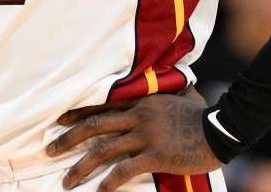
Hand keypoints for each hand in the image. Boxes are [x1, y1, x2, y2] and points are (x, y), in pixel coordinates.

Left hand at [47, 90, 220, 191]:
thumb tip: (164, 88)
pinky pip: (125, 170)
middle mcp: (137, 116)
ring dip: (81, 167)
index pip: (100, 105)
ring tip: (67, 181)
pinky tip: (99, 191)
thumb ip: (163, 94)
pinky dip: (109, 182)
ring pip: (103, 150)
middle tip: (50, 150)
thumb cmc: (201, 114)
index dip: (77, 113)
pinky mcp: (156, 155)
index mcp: (140, 101)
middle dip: (68, 139)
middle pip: (94, 126)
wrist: (220, 128)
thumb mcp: (178, 96)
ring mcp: (145, 136)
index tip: (59, 121)